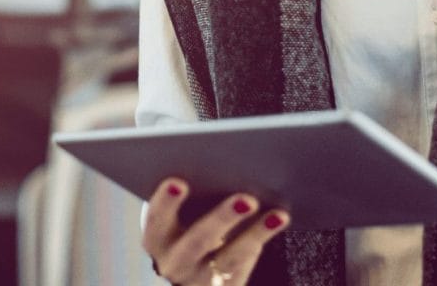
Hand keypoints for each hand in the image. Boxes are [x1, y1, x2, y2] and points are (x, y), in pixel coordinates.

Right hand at [142, 177, 289, 284]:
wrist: (193, 270)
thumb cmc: (188, 221)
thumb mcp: (181, 213)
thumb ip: (196, 191)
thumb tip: (226, 163)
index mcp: (157, 239)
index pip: (156, 220)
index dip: (165, 202)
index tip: (179, 182)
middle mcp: (175, 262)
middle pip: (197, 242)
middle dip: (222, 219)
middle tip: (246, 199)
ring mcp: (201, 279)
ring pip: (229, 258)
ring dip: (255, 233)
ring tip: (277, 213)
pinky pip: (247, 264)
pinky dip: (263, 237)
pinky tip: (280, 218)